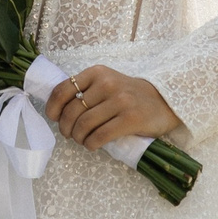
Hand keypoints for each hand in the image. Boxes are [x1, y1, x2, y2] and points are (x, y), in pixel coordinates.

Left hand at [44, 65, 180, 152]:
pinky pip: (100, 136)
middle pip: (72, 111)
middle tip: (70, 134)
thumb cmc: (129, 95)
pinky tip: (92, 145)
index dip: (53, 107)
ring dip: (78, 137)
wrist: (164, 101)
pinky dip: (91, 144)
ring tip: (82, 140)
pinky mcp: (131, 119)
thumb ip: (85, 90)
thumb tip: (57, 111)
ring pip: (84, 125)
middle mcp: (107, 83)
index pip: (63, 89)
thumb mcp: (106, 83)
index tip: (53, 118)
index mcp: (96, 72)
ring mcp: (120, 100)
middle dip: (66, 127)